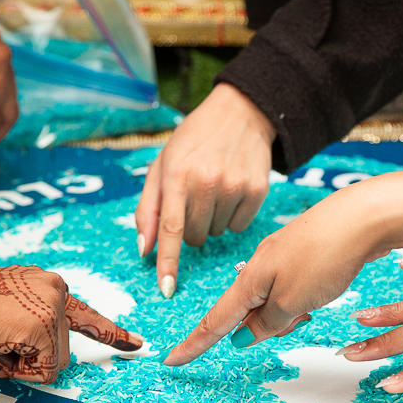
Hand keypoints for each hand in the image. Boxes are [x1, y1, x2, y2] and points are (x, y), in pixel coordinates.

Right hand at [0, 266, 142, 382]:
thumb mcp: (2, 306)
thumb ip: (27, 324)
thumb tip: (40, 359)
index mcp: (47, 284)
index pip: (85, 314)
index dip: (111, 333)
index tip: (136, 344)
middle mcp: (56, 290)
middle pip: (60, 349)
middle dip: (27, 358)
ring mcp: (52, 308)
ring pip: (53, 362)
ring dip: (19, 364)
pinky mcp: (44, 327)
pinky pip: (42, 371)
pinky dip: (16, 371)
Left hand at [135, 83, 275, 297]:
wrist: (241, 113)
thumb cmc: (193, 141)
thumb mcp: (162, 165)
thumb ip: (149, 209)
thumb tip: (144, 250)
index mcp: (176, 175)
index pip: (171, 229)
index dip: (168, 263)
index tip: (167, 289)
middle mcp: (206, 182)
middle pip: (193, 238)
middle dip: (189, 226)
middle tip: (193, 198)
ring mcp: (234, 186)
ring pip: (215, 234)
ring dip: (211, 220)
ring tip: (214, 188)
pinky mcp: (257, 191)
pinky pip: (238, 227)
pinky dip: (232, 216)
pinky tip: (232, 190)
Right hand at [163, 185, 376, 365]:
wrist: (363, 214)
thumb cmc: (325, 256)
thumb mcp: (293, 301)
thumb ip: (267, 322)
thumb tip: (244, 335)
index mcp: (250, 279)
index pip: (215, 321)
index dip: (194, 344)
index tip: (171, 360)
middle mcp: (260, 265)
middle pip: (247, 310)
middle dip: (265, 326)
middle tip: (300, 317)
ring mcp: (283, 256)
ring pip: (273, 299)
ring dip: (288, 311)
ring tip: (316, 302)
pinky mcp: (304, 252)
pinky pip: (292, 286)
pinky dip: (301, 297)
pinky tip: (322, 291)